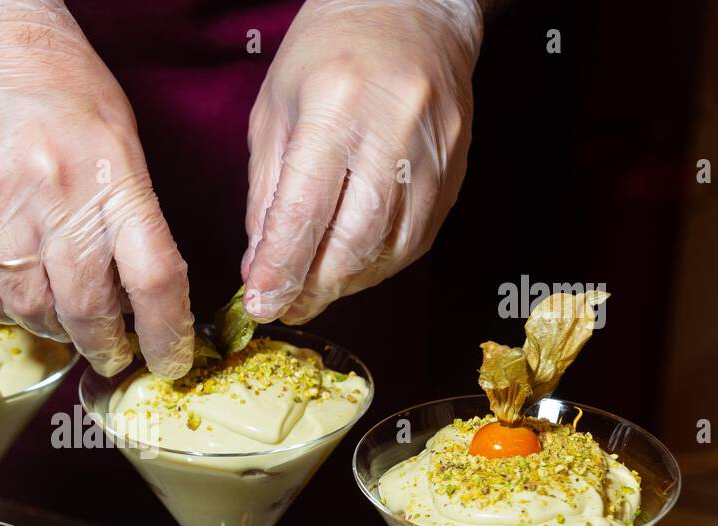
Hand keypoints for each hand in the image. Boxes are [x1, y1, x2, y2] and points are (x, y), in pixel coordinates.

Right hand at [0, 0, 193, 376]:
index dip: (168, 333)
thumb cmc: (52, 77)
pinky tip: (19, 293)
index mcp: (110, 173)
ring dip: (55, 329)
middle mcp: (54, 197)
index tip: (171, 360)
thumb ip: (129, 212)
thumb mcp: (117, 133)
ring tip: (64, 319)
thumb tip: (139, 289)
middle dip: (106, 345)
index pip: (155, 277)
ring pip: (32, 311)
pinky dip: (7, 310)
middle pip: (89, 310)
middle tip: (112, 353)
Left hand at [242, 0, 482, 322]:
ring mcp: (434, 149)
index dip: (282, 268)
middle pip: (354, 239)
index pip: (305, 210)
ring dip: (347, 281)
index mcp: (335, 106)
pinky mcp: (457, 167)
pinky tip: (354, 262)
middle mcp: (392, 127)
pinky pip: (418, 237)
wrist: (410, 8)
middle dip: (315, 286)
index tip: (262, 304)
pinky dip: (380, 262)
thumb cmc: (330, 53)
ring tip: (316, 286)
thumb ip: (266, 195)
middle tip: (287, 304)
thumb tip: (259, 266)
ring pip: (390, 247)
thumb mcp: (274, 112)